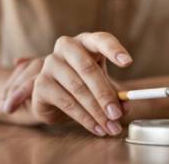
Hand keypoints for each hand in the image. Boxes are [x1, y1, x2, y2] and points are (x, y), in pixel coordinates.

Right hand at [0, 32, 132, 135]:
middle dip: (105, 94)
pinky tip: (96, 127)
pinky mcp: (41, 83)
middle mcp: (67, 47)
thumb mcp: (103, 84)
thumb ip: (115, 93)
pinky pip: (67, 102)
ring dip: (97, 111)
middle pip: (88, 68)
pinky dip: (84, 118)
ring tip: (111, 126)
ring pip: (78, 88)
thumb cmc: (84, 82)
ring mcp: (51, 63)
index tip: (128, 62)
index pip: (100, 40)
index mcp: (86, 41)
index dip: (114, 49)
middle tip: (117, 114)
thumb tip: (126, 107)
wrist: (55, 93)